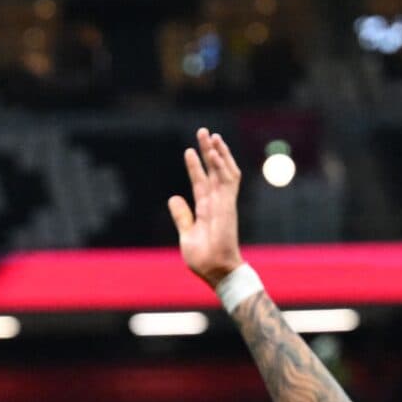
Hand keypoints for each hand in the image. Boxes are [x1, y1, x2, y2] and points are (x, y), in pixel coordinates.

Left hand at [168, 127, 244, 287]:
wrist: (214, 270)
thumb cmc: (202, 257)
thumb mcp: (186, 233)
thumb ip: (182, 215)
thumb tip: (173, 198)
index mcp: (206, 208)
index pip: (200, 181)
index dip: (195, 166)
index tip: (189, 151)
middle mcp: (216, 202)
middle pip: (213, 171)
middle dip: (208, 151)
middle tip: (203, 131)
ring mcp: (223, 202)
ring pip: (222, 171)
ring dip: (217, 152)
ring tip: (210, 135)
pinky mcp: (227, 205)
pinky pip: (226, 181)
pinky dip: (221, 166)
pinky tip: (215, 152)